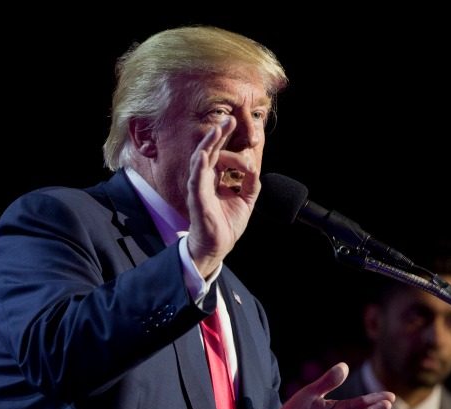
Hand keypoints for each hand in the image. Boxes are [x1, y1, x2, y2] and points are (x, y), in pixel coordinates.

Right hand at [186, 117, 260, 276]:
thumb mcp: (246, 199)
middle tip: (230, 119)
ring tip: (218, 129)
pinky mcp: (197, 198)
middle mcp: (205, 179)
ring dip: (209, 143)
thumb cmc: (227, 223)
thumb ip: (251, 182)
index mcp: (215, 178)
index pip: (221, 155)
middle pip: (210, 150)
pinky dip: (200, 165)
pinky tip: (205, 154)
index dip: (235, 152)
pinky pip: (197, 179)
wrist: (219, 245)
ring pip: (201, 159)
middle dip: (219, 134)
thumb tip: (254, 166)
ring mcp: (199, 187)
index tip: (250, 163)